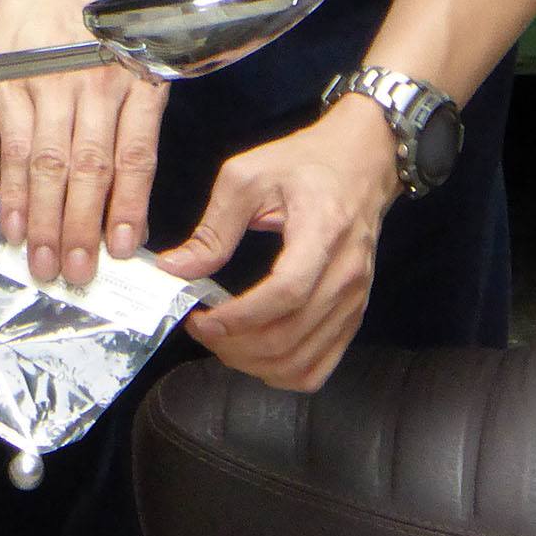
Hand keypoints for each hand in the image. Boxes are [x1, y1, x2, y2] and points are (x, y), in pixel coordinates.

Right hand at [0, 0, 167, 288]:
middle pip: (92, 170)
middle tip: (78, 273)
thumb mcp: (129, 65)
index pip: (136, 158)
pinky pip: (15, 148)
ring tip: (45, 262)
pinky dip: (13, 191)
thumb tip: (123, 199)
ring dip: (47, 220)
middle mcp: (96, 89)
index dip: (128, 207)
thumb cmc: (90, 29)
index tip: (122, 249)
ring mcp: (52, 87)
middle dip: (84, 228)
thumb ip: (127, 124)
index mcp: (134, 86)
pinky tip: (14, 223)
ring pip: (52, 166)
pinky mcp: (13, 86)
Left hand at [155, 94, 400, 390]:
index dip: (240, 317)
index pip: (286, 292)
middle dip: (235, 345)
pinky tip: (256, 353)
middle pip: (291, 337)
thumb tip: (175, 269)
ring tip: (223, 340)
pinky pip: (319, 367)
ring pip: (302, 362)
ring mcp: (355, 300)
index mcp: (323, 231)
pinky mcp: (354, 315)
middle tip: (202, 329)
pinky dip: (283, 373)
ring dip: (253, 364)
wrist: (360, 162)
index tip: (202, 318)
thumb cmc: (305, 163)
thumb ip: (213, 228)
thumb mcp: (249, 176)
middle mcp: (346, 274)